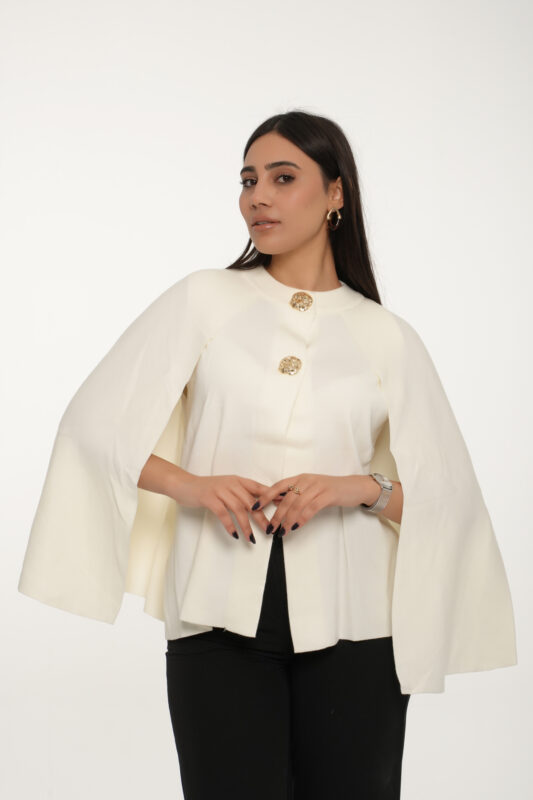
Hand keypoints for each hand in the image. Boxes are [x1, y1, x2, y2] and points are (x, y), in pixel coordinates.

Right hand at [171, 473, 272, 543]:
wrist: (185, 484)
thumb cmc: (207, 488)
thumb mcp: (227, 487)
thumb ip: (241, 493)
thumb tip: (259, 505)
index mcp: (238, 480)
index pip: (259, 488)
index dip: (271, 497)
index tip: (283, 507)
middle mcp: (231, 484)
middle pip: (250, 502)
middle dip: (261, 517)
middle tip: (269, 530)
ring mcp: (219, 490)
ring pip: (238, 509)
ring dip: (246, 525)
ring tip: (252, 538)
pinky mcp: (209, 498)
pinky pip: (222, 513)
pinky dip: (230, 525)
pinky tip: (235, 534)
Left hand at [251, 474, 374, 536]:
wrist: (354, 487)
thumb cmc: (330, 490)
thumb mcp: (310, 489)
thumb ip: (295, 495)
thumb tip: (276, 503)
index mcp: (300, 478)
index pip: (277, 486)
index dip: (264, 496)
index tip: (254, 507)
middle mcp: (306, 480)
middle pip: (286, 499)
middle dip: (276, 515)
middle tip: (270, 528)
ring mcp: (317, 487)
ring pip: (297, 504)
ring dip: (288, 520)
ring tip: (282, 531)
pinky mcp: (328, 495)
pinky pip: (311, 508)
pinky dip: (302, 518)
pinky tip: (297, 526)